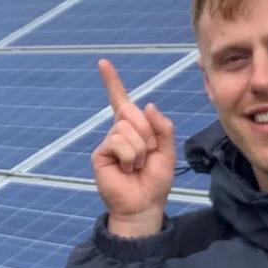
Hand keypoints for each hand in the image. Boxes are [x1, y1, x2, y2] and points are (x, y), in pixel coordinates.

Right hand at [90, 59, 174, 237]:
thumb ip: (162, 127)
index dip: (112, 82)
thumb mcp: (167, 150)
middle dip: (147, 132)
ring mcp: (108, 142)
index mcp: (134, 128)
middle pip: (131, 112)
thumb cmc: (155, 180)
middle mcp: (119, 131)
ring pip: (127, 128)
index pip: (122, 101)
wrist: (145, 205)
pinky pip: (119, 142)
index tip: (102, 63)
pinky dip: (130, 156)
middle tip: (148, 154)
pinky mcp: (100, 154)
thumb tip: (148, 105)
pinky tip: (128, 169)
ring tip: (138, 165)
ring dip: (140, 148)